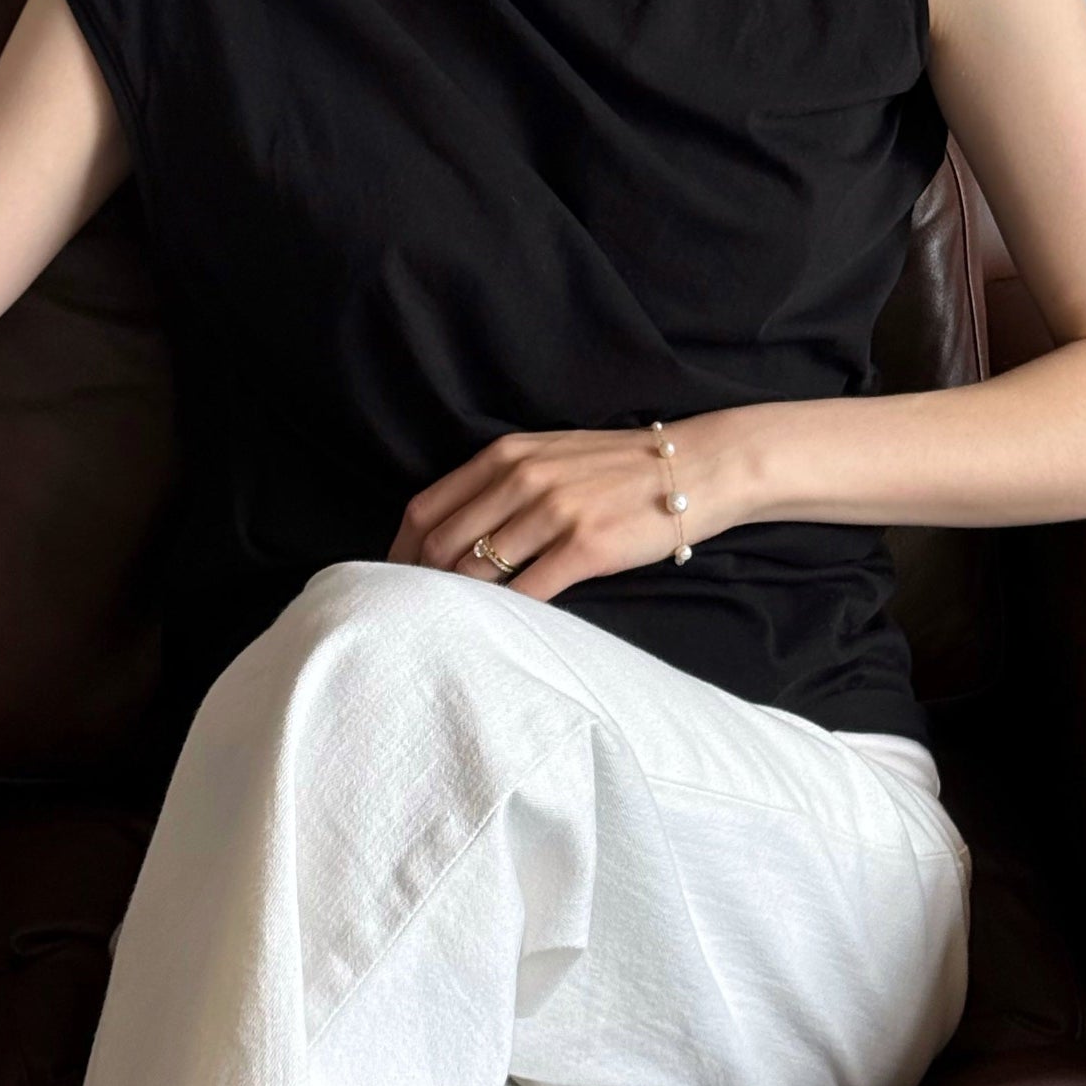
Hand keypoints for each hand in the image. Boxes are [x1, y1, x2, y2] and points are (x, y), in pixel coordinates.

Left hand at [383, 418, 731, 600]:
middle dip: (419, 586)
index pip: (425, 509)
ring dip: (458, 604)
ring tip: (448, 631)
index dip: (398, 554)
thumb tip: (453, 530)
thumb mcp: (550, 454)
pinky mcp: (585, 546)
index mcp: (505, 454)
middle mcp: (521, 478)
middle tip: (411, 619)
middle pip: (442, 544)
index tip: (391, 583)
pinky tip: (500, 631)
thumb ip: (501, 482)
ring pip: (477, 571)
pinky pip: (527, 593)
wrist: (694, 467)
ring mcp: (552, 511)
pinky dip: (505, 615)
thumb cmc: (618, 467)